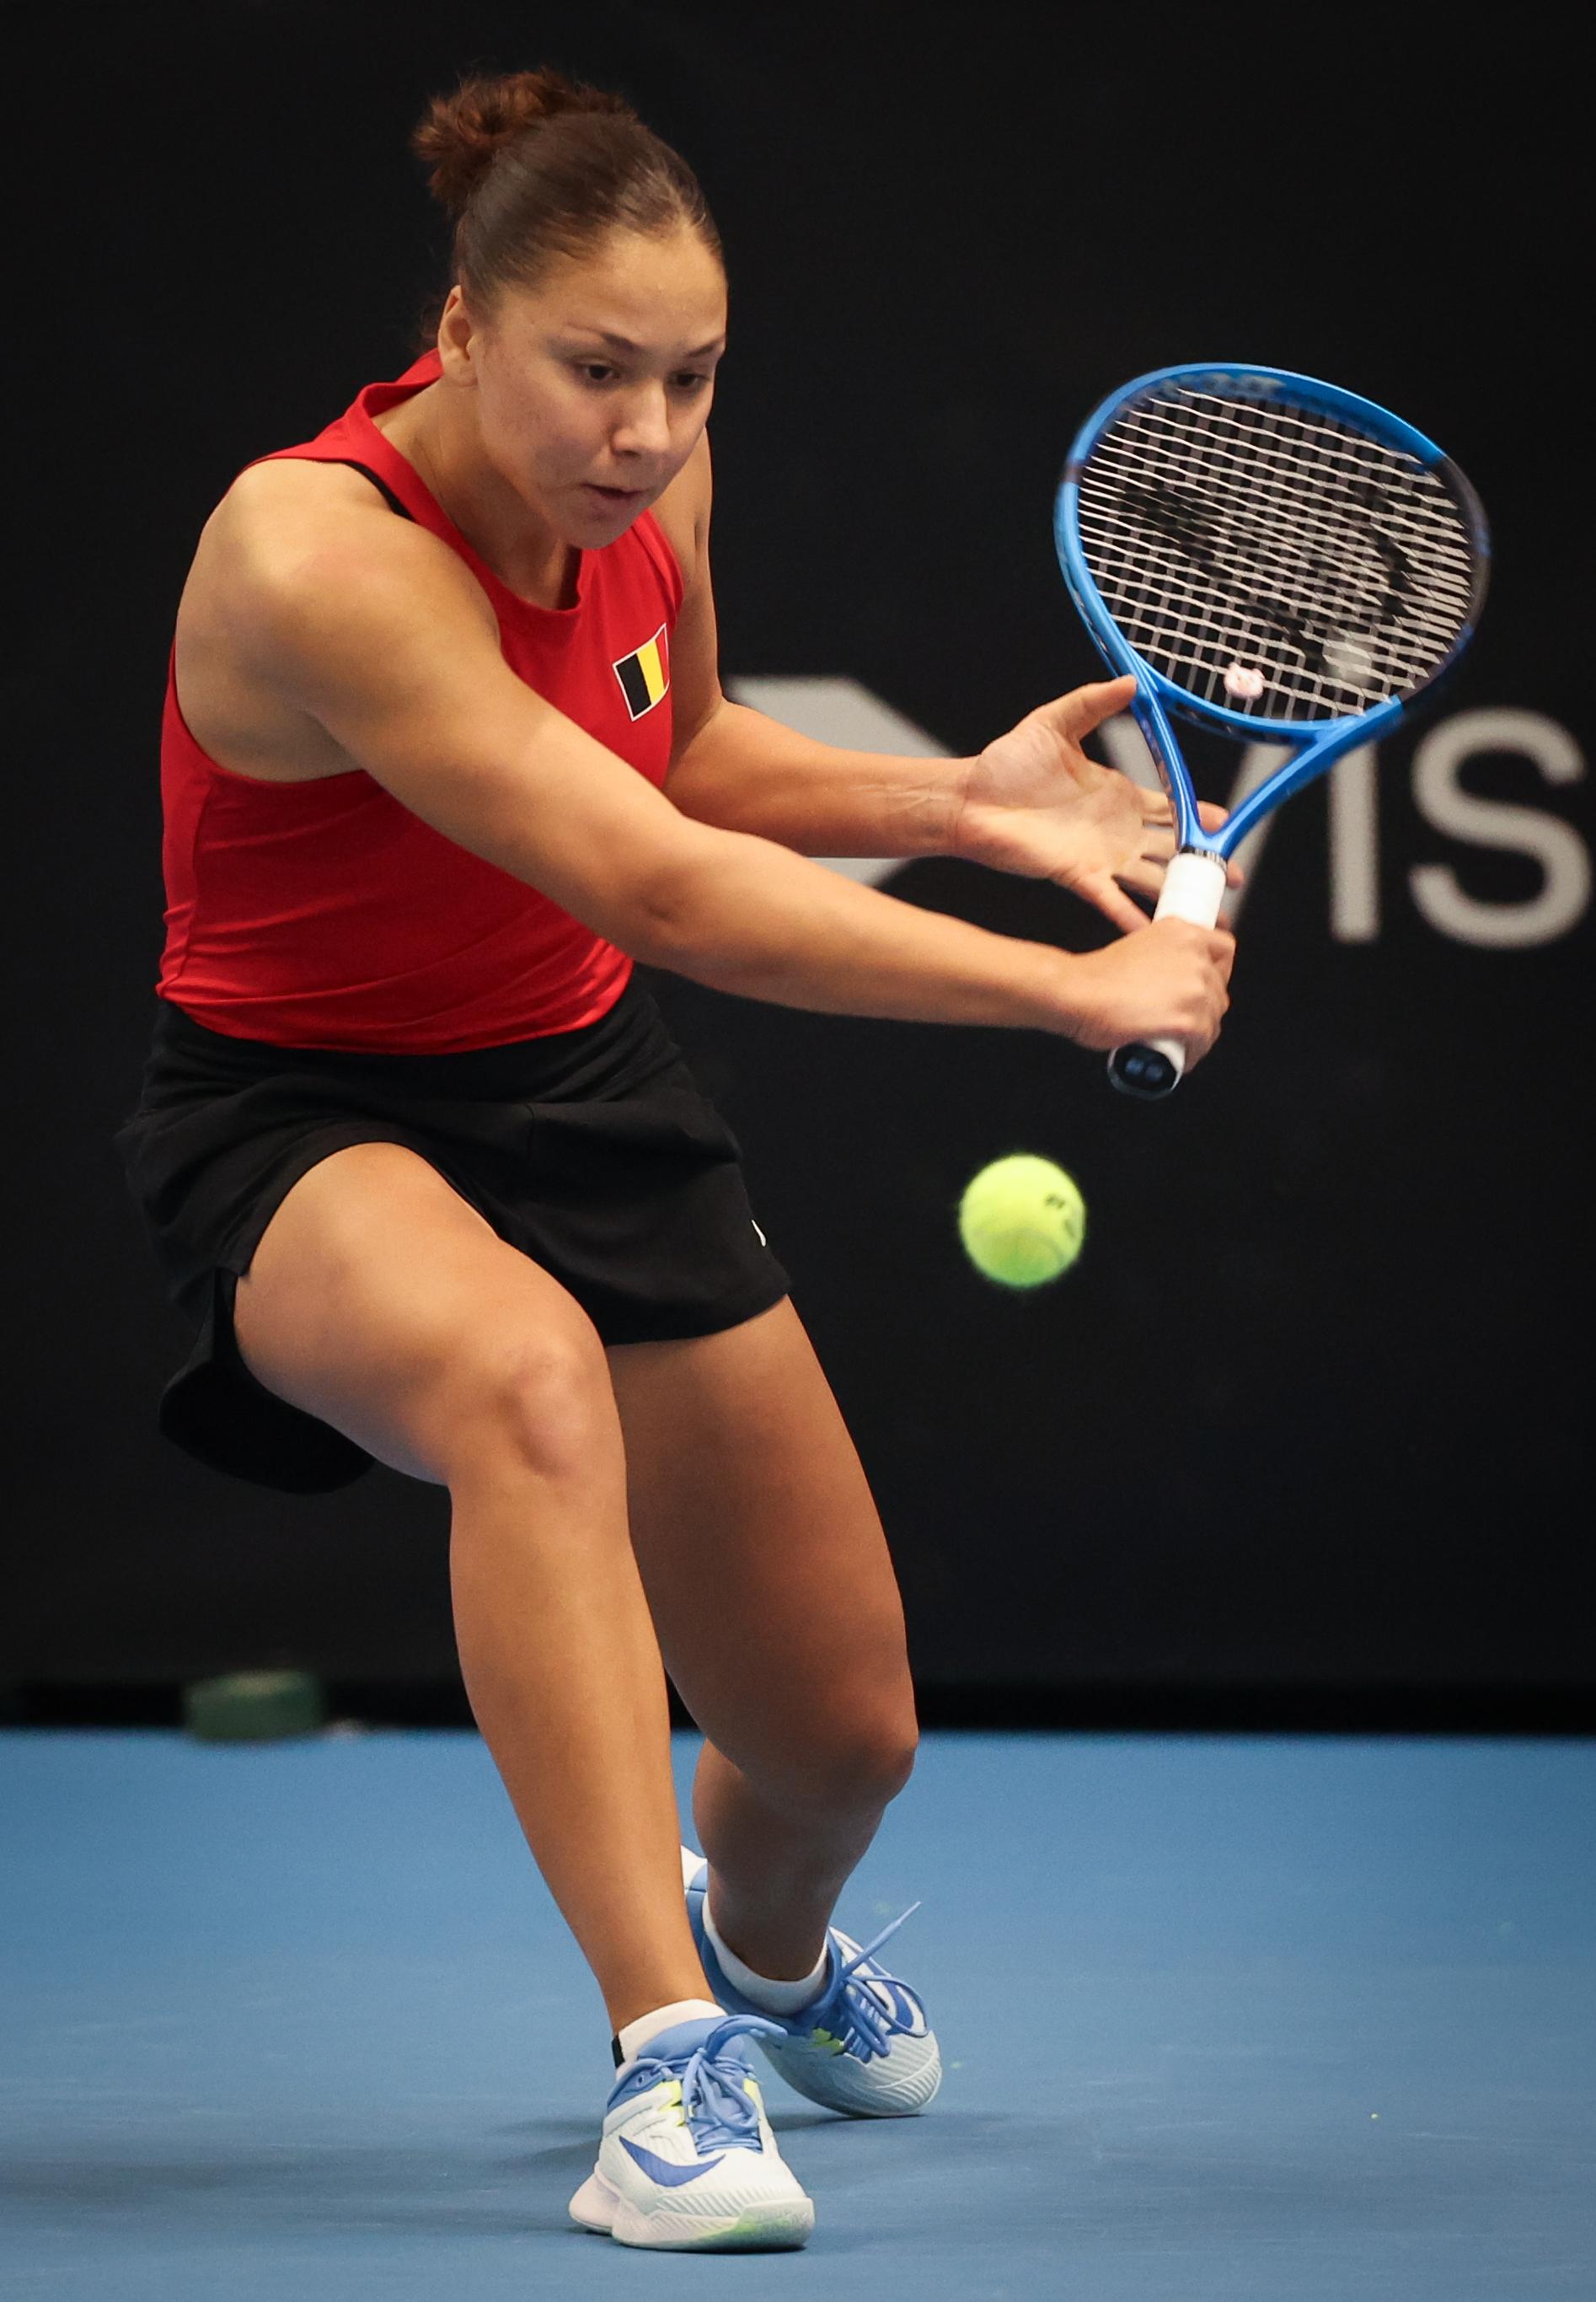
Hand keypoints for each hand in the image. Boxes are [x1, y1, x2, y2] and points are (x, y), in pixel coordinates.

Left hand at [952, 675, 1238, 932]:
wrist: (970, 797)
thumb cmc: (1006, 763)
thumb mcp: (1055, 723)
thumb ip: (1093, 703)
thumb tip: (1130, 683)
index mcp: (1118, 795)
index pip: (1171, 808)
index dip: (1199, 817)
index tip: (1226, 823)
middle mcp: (1116, 830)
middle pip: (1171, 850)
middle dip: (1203, 864)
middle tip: (1231, 876)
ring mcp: (1100, 855)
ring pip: (1151, 878)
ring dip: (1178, 895)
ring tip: (1208, 914)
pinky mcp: (1077, 875)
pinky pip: (1112, 899)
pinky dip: (1133, 916)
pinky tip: (1156, 930)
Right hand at [1061, 917, 1234, 1063]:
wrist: (1076, 993)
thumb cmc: (1094, 975)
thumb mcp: (1137, 943)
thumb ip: (1162, 954)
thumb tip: (1170, 978)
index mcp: (1183, 932)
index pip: (1225, 948)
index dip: (1217, 971)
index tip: (1205, 984)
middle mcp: (1195, 956)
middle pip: (1219, 989)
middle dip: (1204, 1007)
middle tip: (1184, 1018)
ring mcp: (1195, 989)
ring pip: (1213, 1017)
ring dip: (1200, 1032)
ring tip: (1179, 1042)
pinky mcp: (1189, 1020)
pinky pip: (1203, 1041)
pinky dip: (1194, 1052)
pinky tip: (1181, 1057)